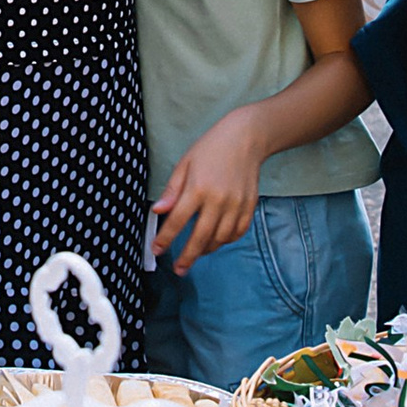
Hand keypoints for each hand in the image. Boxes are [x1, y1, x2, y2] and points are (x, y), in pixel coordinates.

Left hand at [152, 112, 268, 274]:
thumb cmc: (211, 148)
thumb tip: (158, 211)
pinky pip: (238, 232)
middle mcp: (218, 199)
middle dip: (187, 256)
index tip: (157, 250)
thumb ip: (172, 190)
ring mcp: (236, 204)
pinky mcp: (249, 206)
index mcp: (198, 188)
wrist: (246, 138)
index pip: (177, 221)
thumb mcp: (185, 164)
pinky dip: (226, 241)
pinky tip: (216, 240)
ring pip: (220, 238)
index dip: (165, 238)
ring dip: (206, 249)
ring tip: (196, 253)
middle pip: (200, 237)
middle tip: (178, 269)